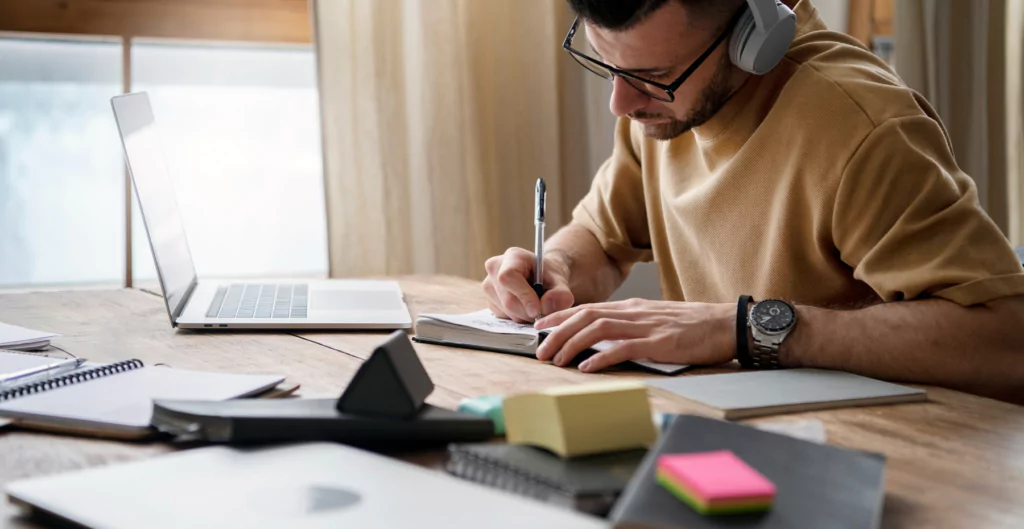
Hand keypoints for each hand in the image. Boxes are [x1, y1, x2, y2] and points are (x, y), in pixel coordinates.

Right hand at [482, 247, 573, 322]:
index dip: (522, 295)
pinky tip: (524, 307)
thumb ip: (560, 294)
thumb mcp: (561, 282)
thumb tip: (546, 307)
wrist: (542, 278)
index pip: (508, 277)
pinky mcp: (489, 299)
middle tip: (543, 313)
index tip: (537, 310)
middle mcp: (494, 268)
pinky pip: (502, 316)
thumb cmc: (550, 277)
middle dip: (527, 312)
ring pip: (505, 311)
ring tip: (535, 306)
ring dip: (523, 316)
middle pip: (507, 299)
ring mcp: (488, 284)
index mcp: (512, 257)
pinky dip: (517, 317)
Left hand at [534, 299, 734, 371]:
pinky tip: (587, 367)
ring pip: (598, 329)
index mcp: (632, 308)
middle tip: (539, 350)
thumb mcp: (656, 320)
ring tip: (556, 359)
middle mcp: (634, 313)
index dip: (560, 317)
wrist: (726, 324)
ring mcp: (646, 326)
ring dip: (572, 344)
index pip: (588, 308)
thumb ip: (631, 325)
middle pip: (586, 317)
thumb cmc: (694, 326)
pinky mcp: (659, 342)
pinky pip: (623, 347)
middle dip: (557, 332)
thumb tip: (605, 337)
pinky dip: (601, 357)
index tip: (540, 327)